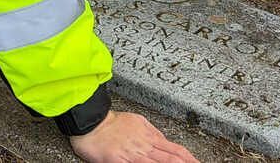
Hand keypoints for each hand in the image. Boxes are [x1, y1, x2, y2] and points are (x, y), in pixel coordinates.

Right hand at [69, 111, 199, 162]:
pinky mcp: (118, 160)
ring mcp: (132, 154)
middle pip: (171, 159)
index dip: (190, 159)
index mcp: (149, 136)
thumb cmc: (110, 122)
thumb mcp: (137, 121)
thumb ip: (152, 132)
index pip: (176, 150)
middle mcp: (143, 146)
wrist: (89, 120)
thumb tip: (164, 139)